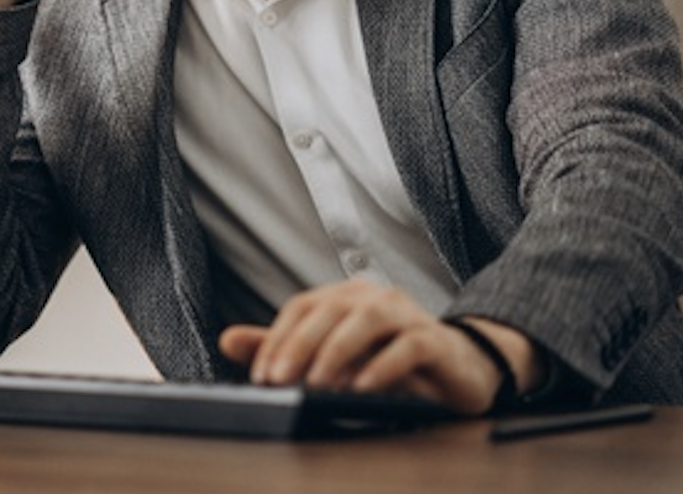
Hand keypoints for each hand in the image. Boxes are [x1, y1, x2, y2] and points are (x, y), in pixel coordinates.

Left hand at [217, 279, 542, 415]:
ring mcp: (406, 313)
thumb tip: (226, 339)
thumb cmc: (386, 360)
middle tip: (280, 379)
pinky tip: (364, 386)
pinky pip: (409, 346)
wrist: (456, 367)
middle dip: (300, 344)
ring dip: (338, 350)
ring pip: (368, 320)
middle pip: (330, 310)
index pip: (301, 308)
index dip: (277, 339)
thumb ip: (282, 347)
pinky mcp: (435, 339)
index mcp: (343, 296)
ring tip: (318, 383)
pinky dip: (384, 365)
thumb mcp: (330, 356)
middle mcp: (373, 297)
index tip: (261, 376)